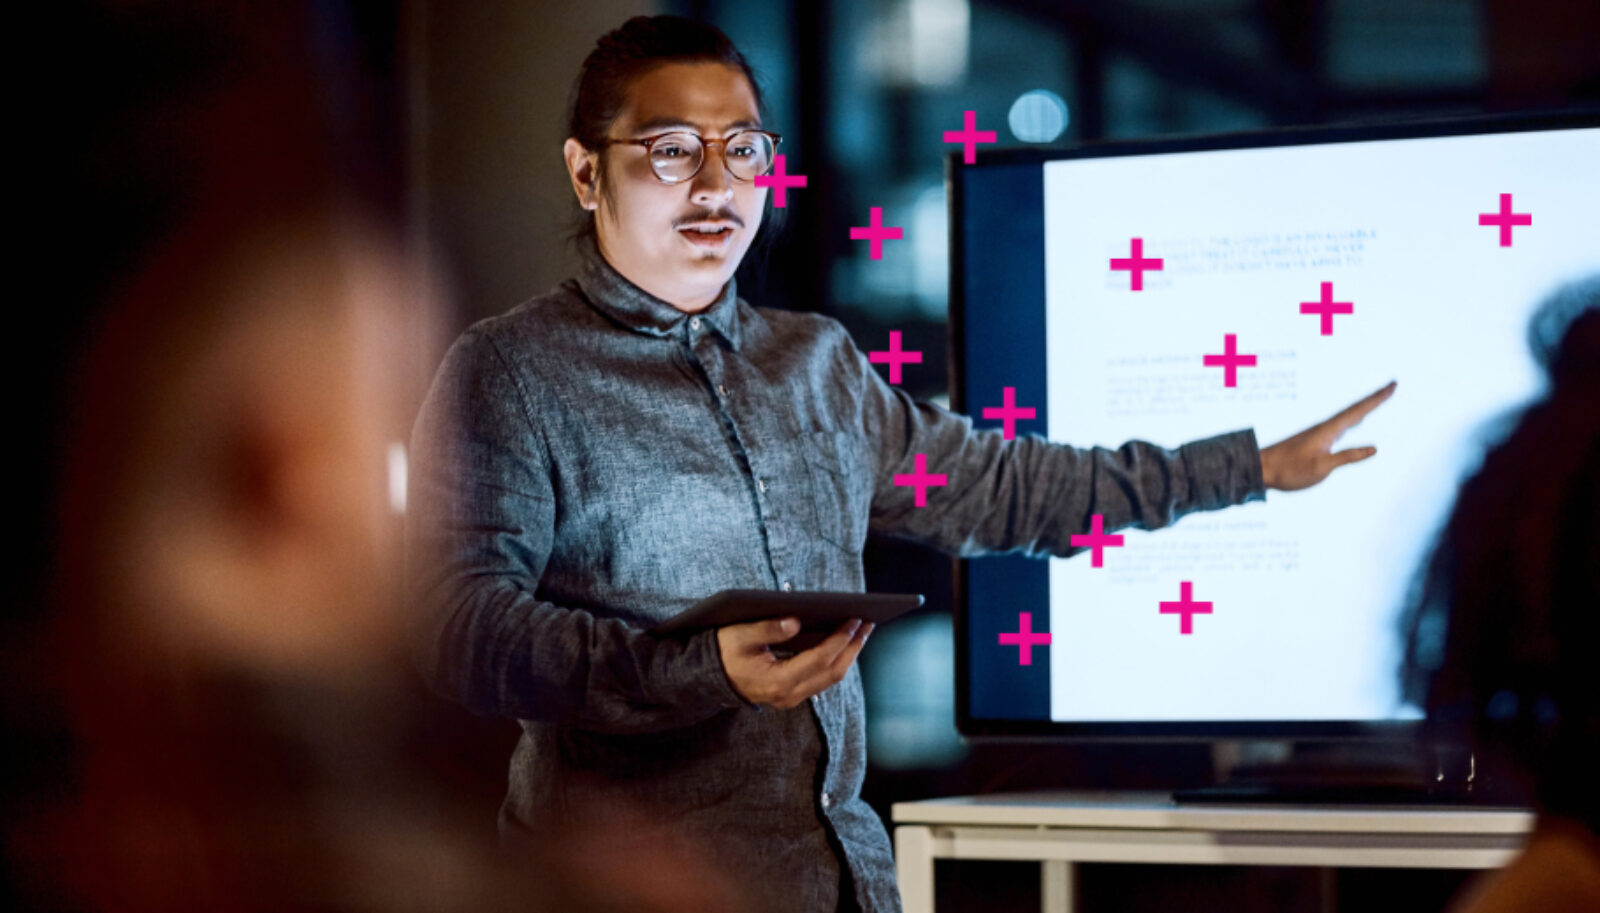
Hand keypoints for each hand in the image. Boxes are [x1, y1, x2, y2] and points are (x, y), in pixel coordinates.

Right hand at [716, 616, 873, 709]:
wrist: (710, 678)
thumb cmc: (724, 652)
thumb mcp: (740, 636)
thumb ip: (768, 629)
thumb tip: (796, 621)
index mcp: (777, 682)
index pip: (819, 660)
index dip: (839, 640)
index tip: (855, 619)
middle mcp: (788, 695)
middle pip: (832, 672)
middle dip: (853, 647)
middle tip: (868, 623)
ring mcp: (791, 698)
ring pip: (831, 678)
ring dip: (849, 654)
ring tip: (862, 630)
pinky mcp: (793, 694)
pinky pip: (822, 678)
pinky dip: (836, 660)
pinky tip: (843, 642)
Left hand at [1260, 381, 1395, 490]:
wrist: (1261, 469)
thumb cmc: (1289, 470)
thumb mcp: (1322, 468)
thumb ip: (1347, 457)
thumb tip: (1374, 448)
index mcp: (1328, 430)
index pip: (1359, 411)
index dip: (1377, 399)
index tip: (1393, 386)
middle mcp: (1325, 427)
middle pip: (1356, 409)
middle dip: (1375, 398)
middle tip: (1392, 386)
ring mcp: (1319, 433)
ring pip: (1348, 416)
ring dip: (1365, 407)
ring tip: (1379, 400)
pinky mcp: (1314, 440)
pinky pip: (1341, 425)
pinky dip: (1353, 419)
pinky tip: (1355, 422)